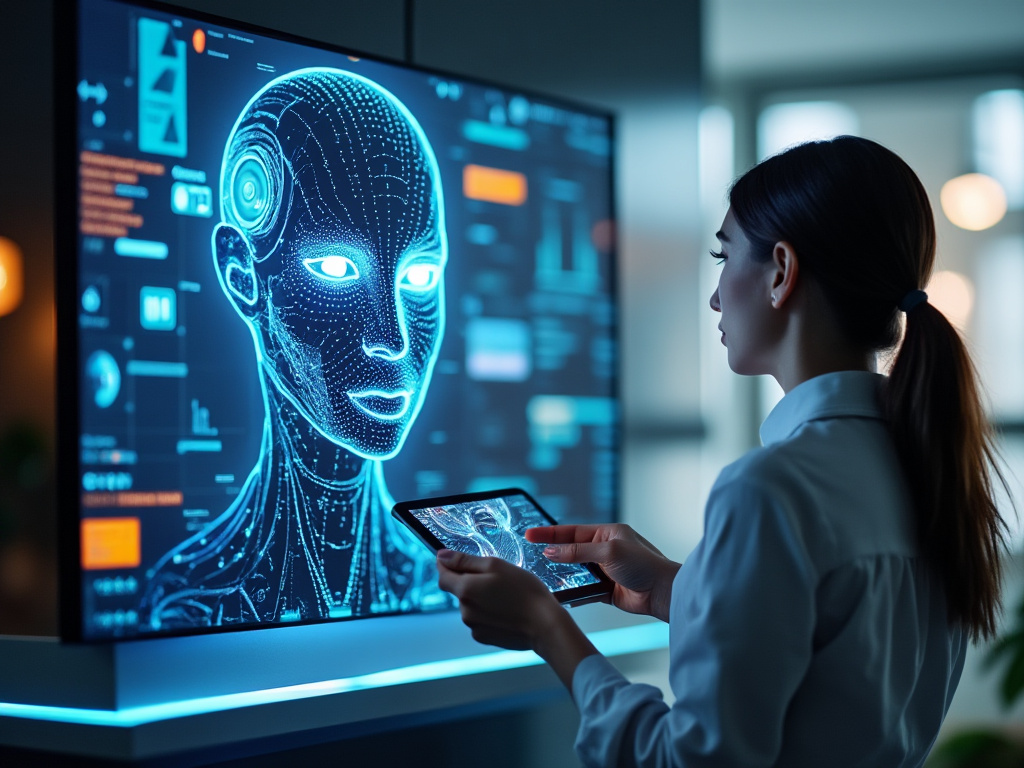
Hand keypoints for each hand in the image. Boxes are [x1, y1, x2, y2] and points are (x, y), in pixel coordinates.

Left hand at [435, 549, 560, 650]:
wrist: (544, 625)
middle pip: (459, 591)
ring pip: (470, 605)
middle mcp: (464, 611)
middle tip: (497, 579)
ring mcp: (473, 627)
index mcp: (465, 589)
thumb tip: (441, 556)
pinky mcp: (483, 638)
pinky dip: (488, 614)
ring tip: (506, 597)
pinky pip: (479, 620)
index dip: (446, 566)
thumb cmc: (524, 591)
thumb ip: (465, 560)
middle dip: (471, 582)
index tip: (452, 560)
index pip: (442, 576)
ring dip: (481, 598)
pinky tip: (506, 611)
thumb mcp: (496, 565)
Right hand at [526, 524, 680, 621]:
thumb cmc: (644, 565)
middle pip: (572, 551)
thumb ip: (578, 551)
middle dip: (553, 554)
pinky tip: (560, 593)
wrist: (663, 593)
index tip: (529, 534)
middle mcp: (605, 550)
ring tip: (542, 576)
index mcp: (607, 533)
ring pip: (576, 571)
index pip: (572, 531)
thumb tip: (552, 552)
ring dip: (562, 574)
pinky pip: (583, 589)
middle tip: (530, 556)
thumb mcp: (608, 552)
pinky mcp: (606, 590)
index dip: (550, 533)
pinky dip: (573, 592)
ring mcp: (605, 570)